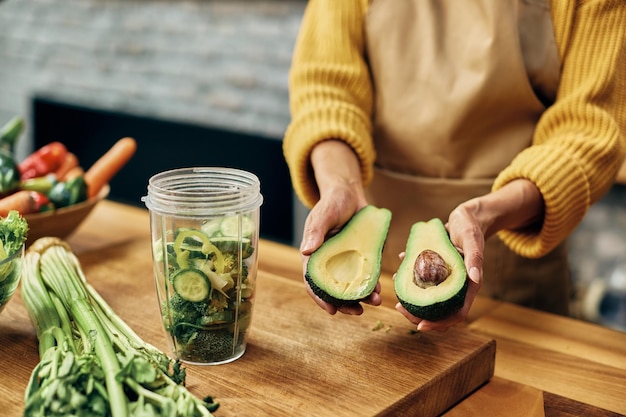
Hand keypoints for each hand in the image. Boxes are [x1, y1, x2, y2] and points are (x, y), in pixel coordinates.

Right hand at [299, 140, 378, 313]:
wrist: (350, 193)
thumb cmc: (333, 201)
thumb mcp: (324, 214)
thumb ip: (316, 231)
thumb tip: (306, 250)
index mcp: (315, 255)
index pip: (314, 281)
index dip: (321, 297)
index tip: (331, 310)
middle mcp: (330, 262)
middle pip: (334, 289)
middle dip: (345, 304)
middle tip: (357, 312)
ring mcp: (347, 260)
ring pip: (352, 284)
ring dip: (362, 296)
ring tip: (374, 303)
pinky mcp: (362, 256)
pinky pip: (366, 274)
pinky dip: (372, 284)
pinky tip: (380, 290)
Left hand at [395, 179, 543, 330]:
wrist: (466, 217)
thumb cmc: (471, 227)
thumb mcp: (473, 239)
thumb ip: (475, 258)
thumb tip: (475, 278)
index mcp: (469, 285)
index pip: (457, 314)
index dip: (440, 323)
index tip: (420, 326)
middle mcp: (457, 286)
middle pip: (440, 311)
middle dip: (419, 315)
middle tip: (399, 308)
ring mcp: (446, 279)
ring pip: (429, 298)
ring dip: (413, 299)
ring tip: (396, 295)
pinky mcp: (437, 269)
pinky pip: (423, 280)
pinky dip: (410, 278)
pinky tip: (399, 271)